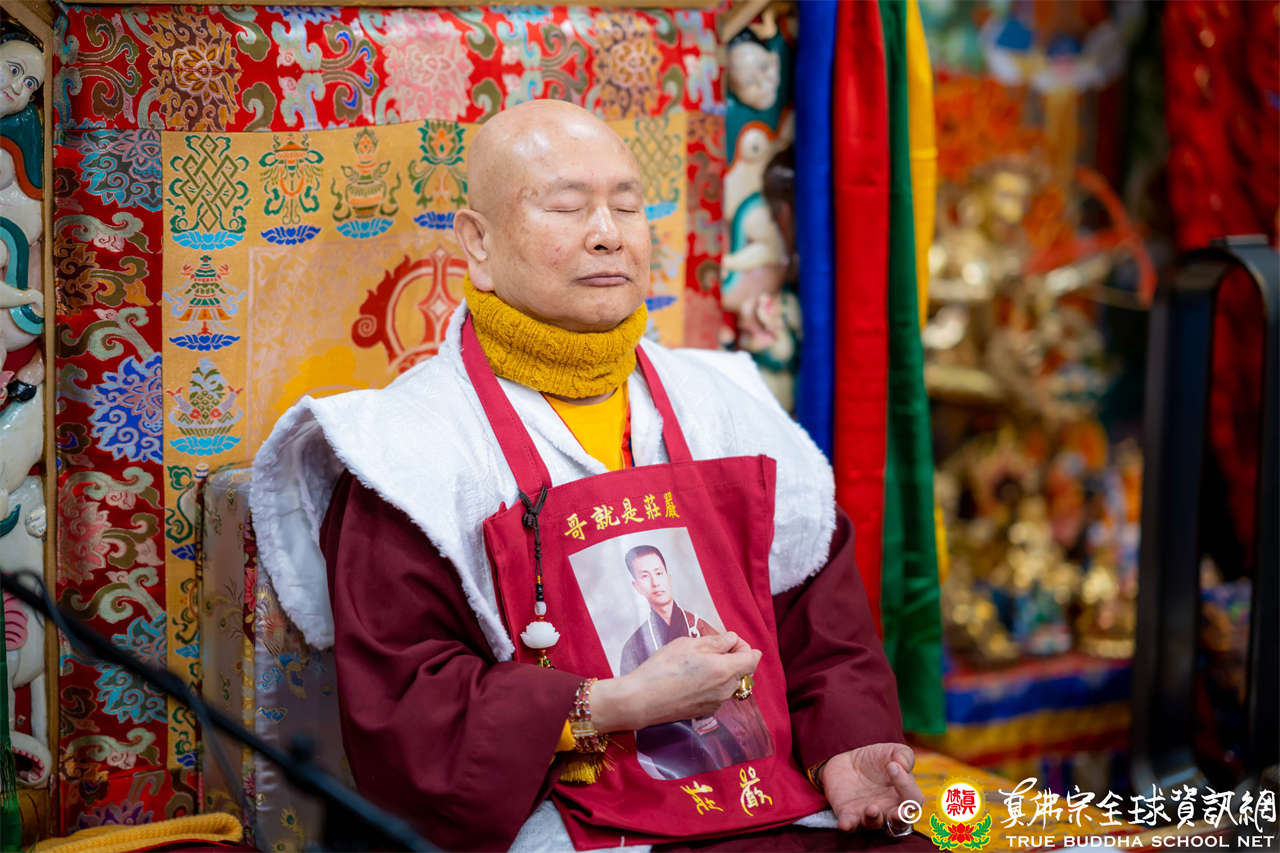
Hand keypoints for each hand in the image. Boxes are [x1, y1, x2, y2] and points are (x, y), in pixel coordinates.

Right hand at [591, 633, 760, 731]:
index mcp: (725, 670)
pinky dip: (713, 683)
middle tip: (712, 648)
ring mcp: (716, 703)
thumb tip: (731, 640)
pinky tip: (692, 678)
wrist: (643, 700)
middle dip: (734, 657)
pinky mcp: (705, 711)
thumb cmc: (664, 668)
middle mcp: (726, 690)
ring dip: (723, 671)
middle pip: (743, 671)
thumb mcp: (688, 644)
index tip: (728, 641)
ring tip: (699, 662)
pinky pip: (718, 693)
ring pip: (730, 683)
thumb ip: (716, 642)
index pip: (752, 659)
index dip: (744, 646)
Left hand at [821, 742, 922, 832]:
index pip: (912, 799)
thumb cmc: (877, 760)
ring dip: (874, 819)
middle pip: (899, 824)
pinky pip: (849, 824)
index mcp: (903, 797)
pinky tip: (845, 824)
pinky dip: (848, 825)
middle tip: (898, 813)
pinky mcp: (848, 815)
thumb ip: (904, 755)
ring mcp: (867, 815)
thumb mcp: (892, 751)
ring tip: (872, 809)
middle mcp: (888, 810)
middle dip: (899, 820)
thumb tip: (903, 765)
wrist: (847, 762)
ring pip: (874, 824)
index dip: (906, 785)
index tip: (892, 766)